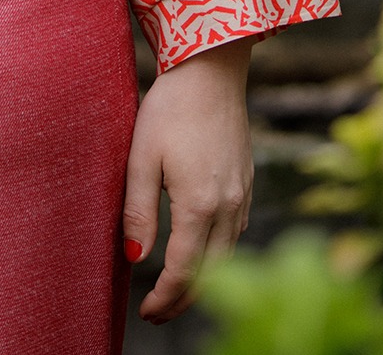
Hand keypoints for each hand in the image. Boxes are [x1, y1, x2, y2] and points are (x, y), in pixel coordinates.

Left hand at [122, 37, 253, 323]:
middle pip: (210, 273)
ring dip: (203, 279)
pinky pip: (235, 233)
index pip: (183, 271)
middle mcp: (228, 207)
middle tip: (157, 313)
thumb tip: (135, 259)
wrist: (211, 70)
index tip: (146, 313)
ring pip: (227, 256)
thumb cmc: (171, 108)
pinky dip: (218, 254)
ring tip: (176, 290)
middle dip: (183, 299)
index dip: (165, 299)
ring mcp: (242, 195)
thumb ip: (138, 211)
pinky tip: (202, 252)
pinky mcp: (246, 181)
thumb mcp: (142, 157)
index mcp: (199, 204)